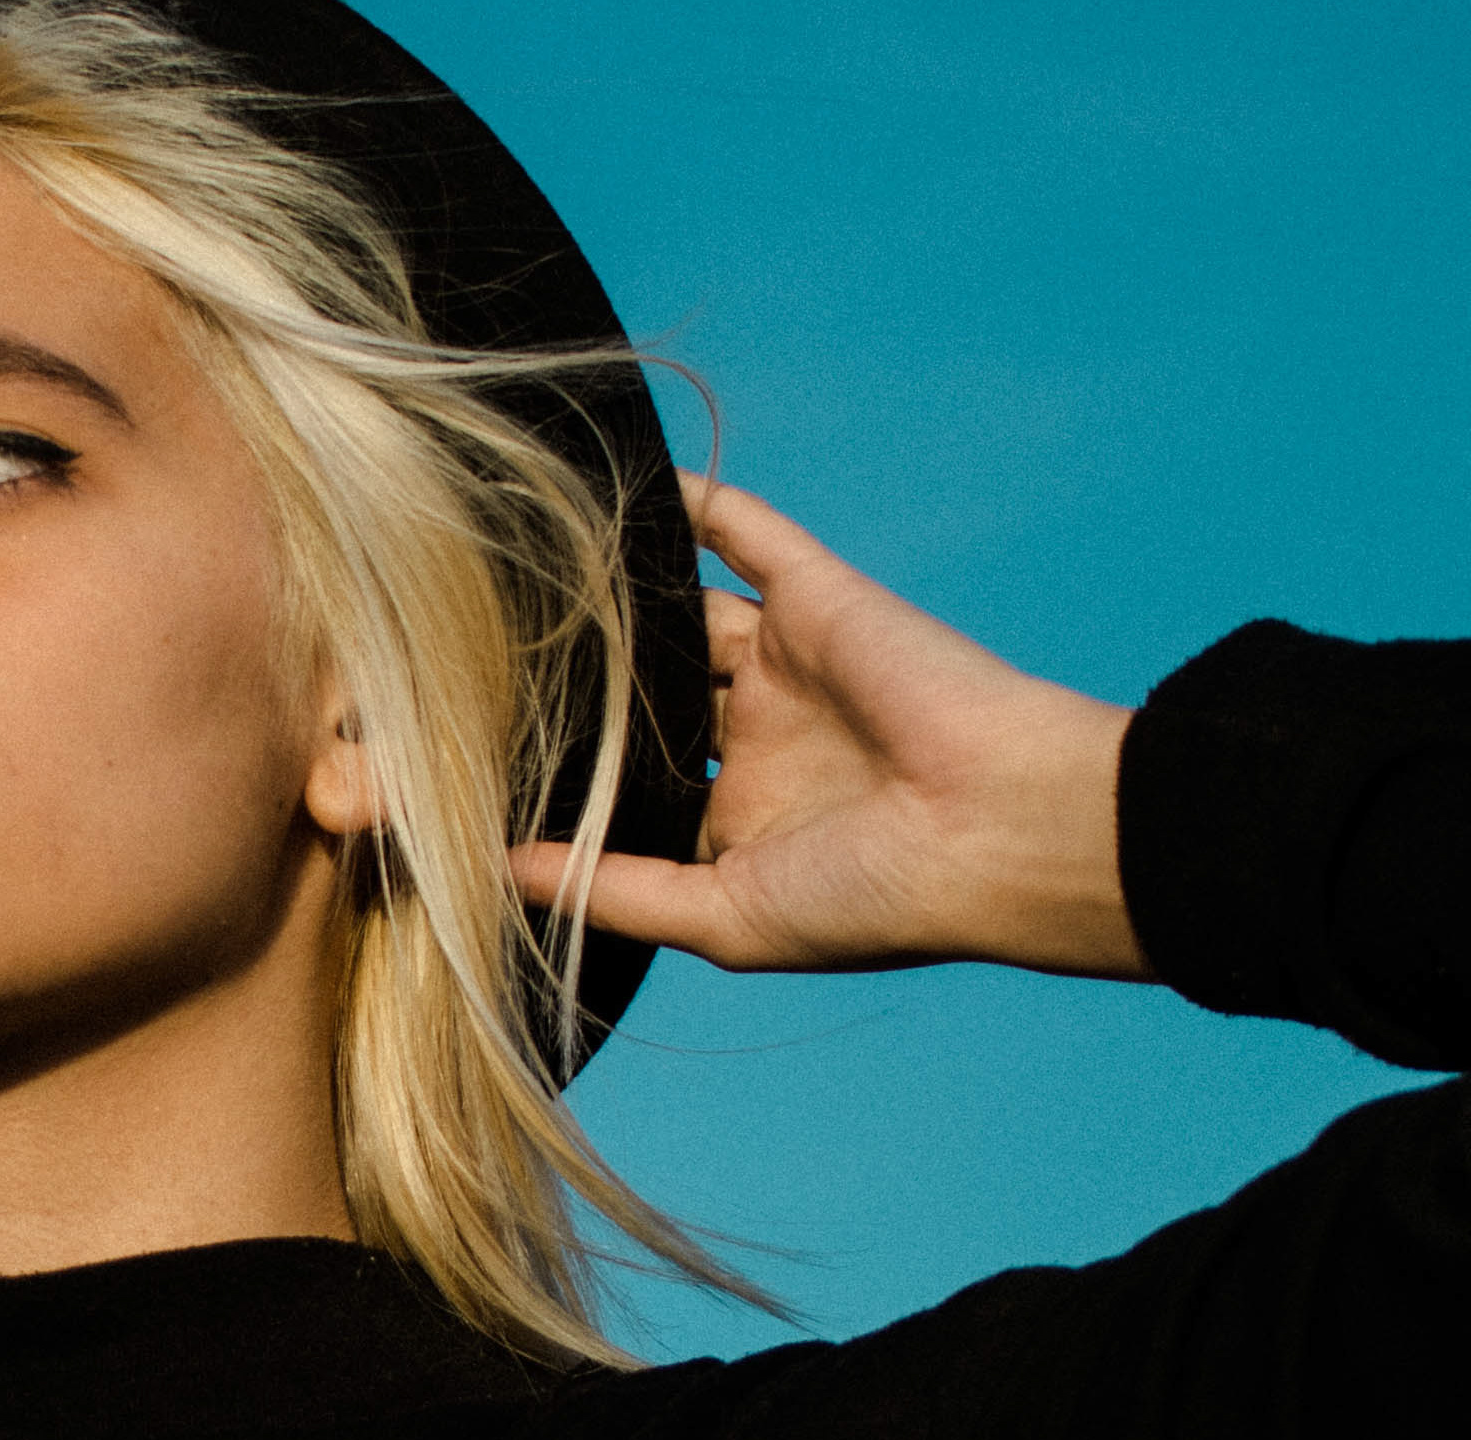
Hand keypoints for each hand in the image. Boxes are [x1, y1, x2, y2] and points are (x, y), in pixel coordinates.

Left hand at [513, 476, 1148, 979]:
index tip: (473, 767)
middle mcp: (761, 739)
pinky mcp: (816, 598)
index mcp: (743, 821)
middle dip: (583, 685)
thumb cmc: (877, 899)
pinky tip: (620, 489)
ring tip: (523, 573)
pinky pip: (746, 532)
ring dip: (617, 598)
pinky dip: (690, 505)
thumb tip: (496, 872)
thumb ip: (613, 890)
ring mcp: (788, 664)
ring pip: (681, 614)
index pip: (636, 787)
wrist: (997, 831)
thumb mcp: (725, 919)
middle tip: (474, 662)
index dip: (571, 778)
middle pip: (648, 696)